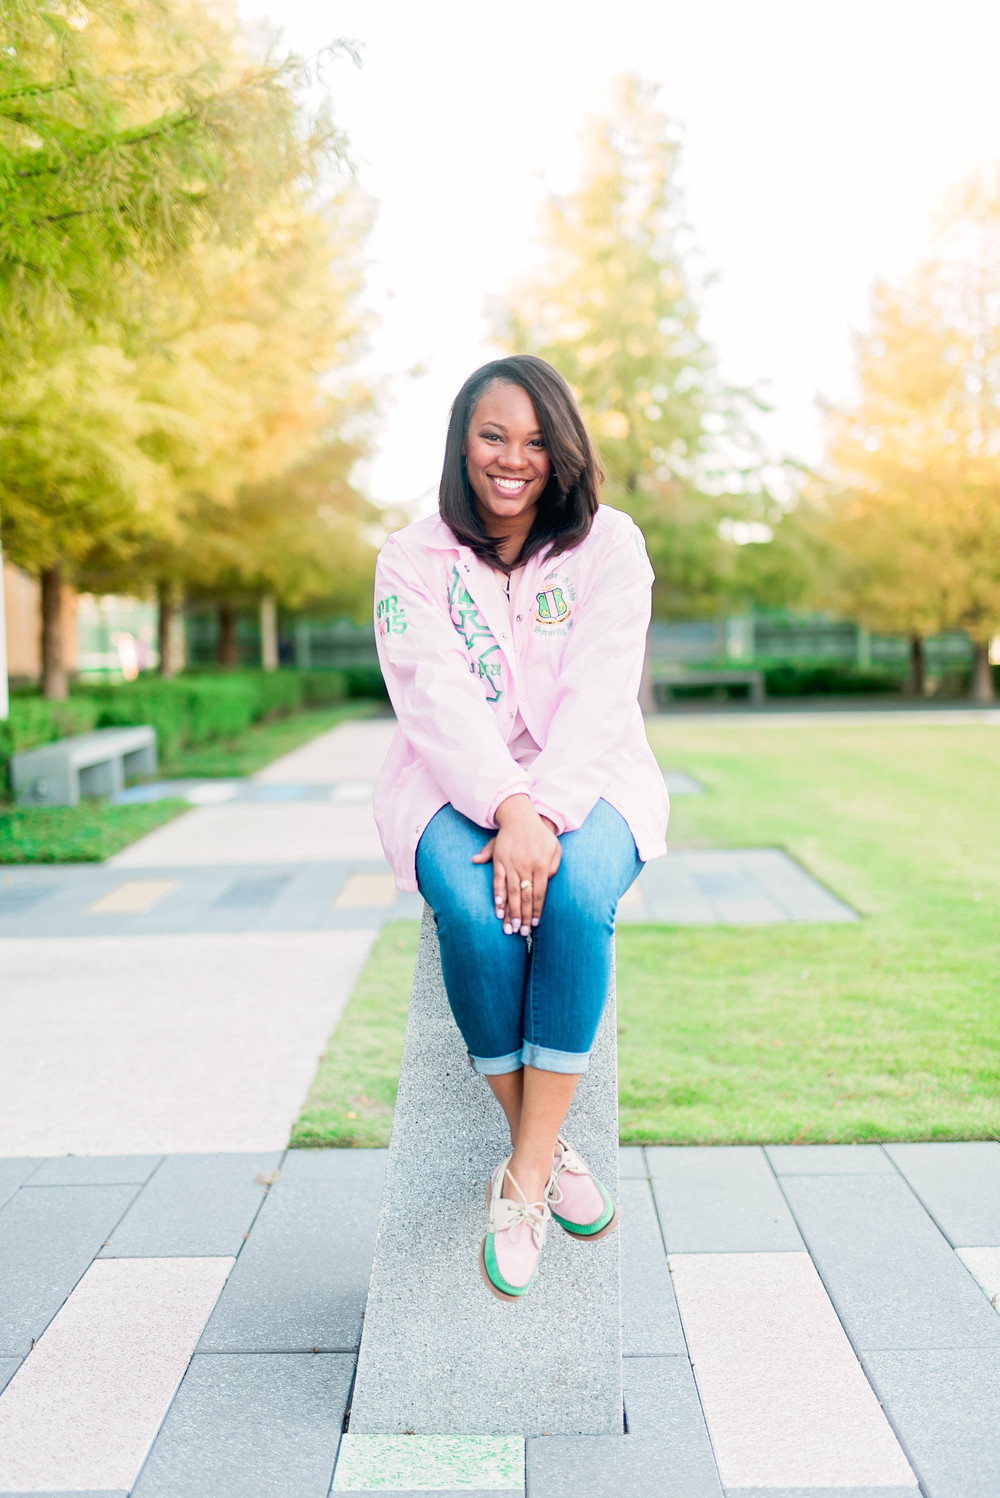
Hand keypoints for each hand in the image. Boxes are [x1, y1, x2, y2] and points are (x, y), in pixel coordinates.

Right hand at [471, 794, 560, 933]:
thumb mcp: (554, 848)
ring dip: (510, 911)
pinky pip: (497, 881)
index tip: (534, 925)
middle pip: (524, 896)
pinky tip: (497, 908)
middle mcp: (526, 866)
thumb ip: (554, 866)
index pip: (539, 893)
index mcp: (542, 865)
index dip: (536, 910)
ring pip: (510, 892)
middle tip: (521, 932)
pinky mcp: (499, 860)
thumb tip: (547, 882)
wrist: (521, 817)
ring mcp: (511, 864)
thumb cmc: (541, 835)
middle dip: (523, 916)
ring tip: (508, 927)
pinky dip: (497, 895)